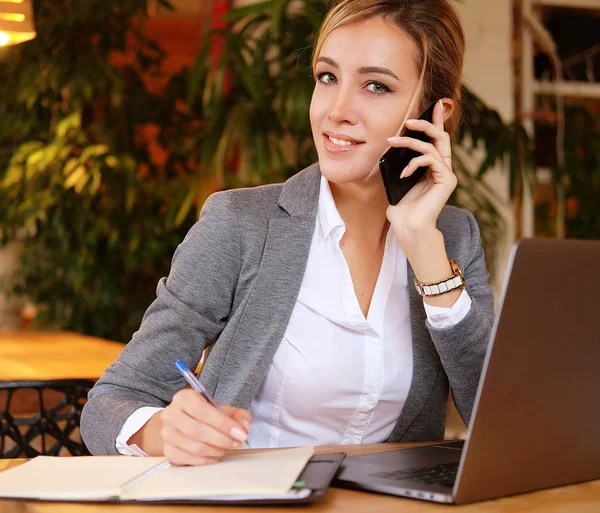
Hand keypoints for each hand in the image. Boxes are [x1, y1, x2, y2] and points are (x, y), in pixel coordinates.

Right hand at [160, 388, 251, 465]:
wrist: (182, 423)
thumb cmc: (205, 415)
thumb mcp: (223, 409)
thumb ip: (238, 416)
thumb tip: (244, 428)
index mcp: (184, 398)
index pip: (201, 410)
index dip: (222, 423)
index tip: (239, 433)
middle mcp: (171, 414)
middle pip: (196, 430)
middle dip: (221, 439)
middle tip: (236, 442)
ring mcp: (167, 434)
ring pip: (193, 447)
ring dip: (215, 450)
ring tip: (226, 448)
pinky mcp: (167, 451)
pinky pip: (188, 459)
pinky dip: (205, 460)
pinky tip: (215, 455)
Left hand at [385, 99, 456, 241]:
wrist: (409, 228)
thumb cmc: (402, 209)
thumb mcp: (398, 180)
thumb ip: (402, 163)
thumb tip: (394, 146)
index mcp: (433, 168)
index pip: (436, 140)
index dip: (436, 121)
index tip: (434, 104)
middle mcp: (443, 169)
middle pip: (441, 137)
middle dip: (426, 124)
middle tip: (409, 120)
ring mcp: (447, 174)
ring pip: (433, 146)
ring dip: (410, 141)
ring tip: (393, 141)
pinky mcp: (447, 180)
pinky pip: (431, 160)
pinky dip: (414, 162)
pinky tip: (403, 173)